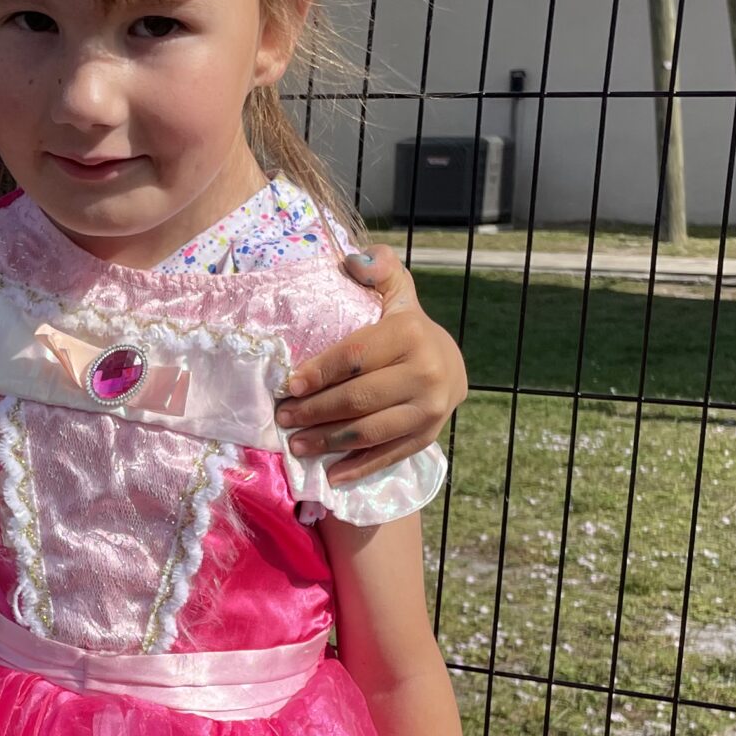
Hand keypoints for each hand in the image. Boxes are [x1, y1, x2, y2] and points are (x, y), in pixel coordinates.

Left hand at [276, 247, 467, 485]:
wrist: (451, 365)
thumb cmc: (407, 328)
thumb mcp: (397, 292)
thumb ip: (379, 270)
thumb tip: (353, 261)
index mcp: (411, 333)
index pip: (355, 356)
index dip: (319, 372)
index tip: (289, 385)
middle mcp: (426, 373)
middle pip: (358, 398)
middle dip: (314, 411)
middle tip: (283, 418)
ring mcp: (430, 409)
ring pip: (369, 430)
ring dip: (328, 441)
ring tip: (296, 445)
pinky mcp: (428, 436)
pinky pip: (388, 455)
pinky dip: (357, 467)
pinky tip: (329, 475)